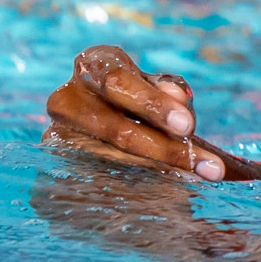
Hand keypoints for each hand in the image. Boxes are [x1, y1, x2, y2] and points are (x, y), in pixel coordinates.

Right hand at [45, 45, 227, 180]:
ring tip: (198, 182)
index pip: (119, 83)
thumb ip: (168, 91)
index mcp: (95, 64)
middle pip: (115, 130)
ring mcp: (56, 135)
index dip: (153, 105)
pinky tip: (168, 197)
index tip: (188, 127)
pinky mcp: (55, 170)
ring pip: (109, 163)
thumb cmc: (135, 97)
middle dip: (163, 149)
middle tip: (206, 166)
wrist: (97, 122)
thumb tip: (179, 99)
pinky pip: (97, 186)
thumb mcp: (154, 87)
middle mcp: (67, 98)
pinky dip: (136, 192)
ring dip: (159, 175)